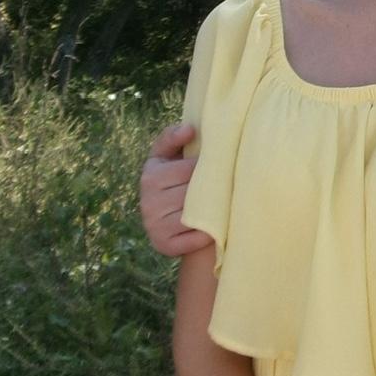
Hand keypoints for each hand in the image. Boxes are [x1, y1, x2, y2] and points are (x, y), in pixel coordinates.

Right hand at [139, 122, 210, 255]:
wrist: (165, 222)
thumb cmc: (171, 180)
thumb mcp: (166, 157)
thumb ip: (172, 138)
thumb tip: (190, 129)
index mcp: (150, 176)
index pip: (191, 169)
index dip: (208, 168)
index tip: (219, 168)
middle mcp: (148, 202)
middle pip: (195, 193)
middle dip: (213, 190)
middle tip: (227, 188)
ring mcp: (155, 226)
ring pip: (197, 215)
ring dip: (214, 212)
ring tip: (223, 205)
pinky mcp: (164, 246)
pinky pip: (195, 239)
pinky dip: (207, 235)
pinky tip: (212, 228)